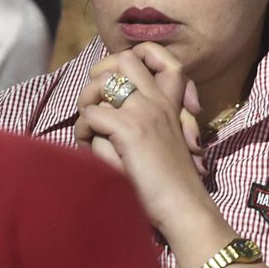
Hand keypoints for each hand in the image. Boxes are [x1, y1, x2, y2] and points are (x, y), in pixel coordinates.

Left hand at [75, 45, 211, 230]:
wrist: (184, 209)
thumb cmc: (171, 186)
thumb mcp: (164, 144)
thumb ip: (142, 122)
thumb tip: (106, 111)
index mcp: (170, 103)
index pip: (162, 58)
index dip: (136, 60)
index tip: (122, 87)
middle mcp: (158, 101)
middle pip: (125, 58)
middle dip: (101, 72)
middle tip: (95, 100)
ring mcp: (145, 112)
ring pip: (103, 81)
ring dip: (87, 100)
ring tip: (89, 124)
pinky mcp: (131, 130)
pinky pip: (92, 114)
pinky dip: (83, 129)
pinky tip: (89, 146)